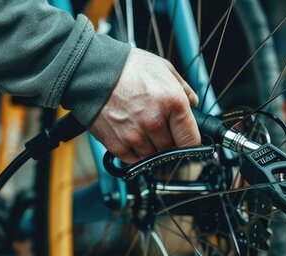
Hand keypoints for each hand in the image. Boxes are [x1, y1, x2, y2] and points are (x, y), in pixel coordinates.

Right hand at [88, 48, 200, 162]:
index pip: (191, 140)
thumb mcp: (162, 68)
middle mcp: (155, 122)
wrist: (92, 70)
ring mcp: (135, 136)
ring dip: (150, 146)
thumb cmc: (127, 66)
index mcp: (173, 102)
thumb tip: (194, 103)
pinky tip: (129, 134)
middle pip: (171, 150)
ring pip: (153, 156)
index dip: (190, 141)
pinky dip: (133, 151)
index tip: (186, 140)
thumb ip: (183, 88)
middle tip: (158, 126)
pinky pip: (133, 159)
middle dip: (168, 141)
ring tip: (140, 127)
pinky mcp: (117, 144)